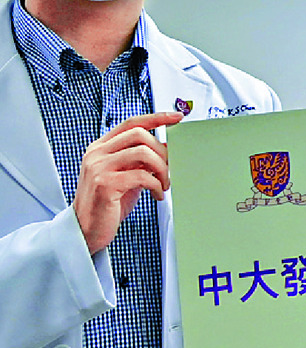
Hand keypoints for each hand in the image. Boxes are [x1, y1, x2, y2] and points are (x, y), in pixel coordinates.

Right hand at [72, 111, 183, 254]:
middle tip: (170, 169)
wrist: (86, 230)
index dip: (156, 118)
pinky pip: (142, 176)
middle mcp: (96, 153)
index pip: (131, 123)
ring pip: (143, 153)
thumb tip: (168, 149)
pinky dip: (156, 185)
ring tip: (165, 184)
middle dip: (162, 151)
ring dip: (162, 169)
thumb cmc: (109, 204)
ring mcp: (98, 167)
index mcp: (101, 148)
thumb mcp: (126, 175)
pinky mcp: (105, 184)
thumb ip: (140, 161)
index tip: (177, 117)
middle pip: (139, 134)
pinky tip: (157, 195)